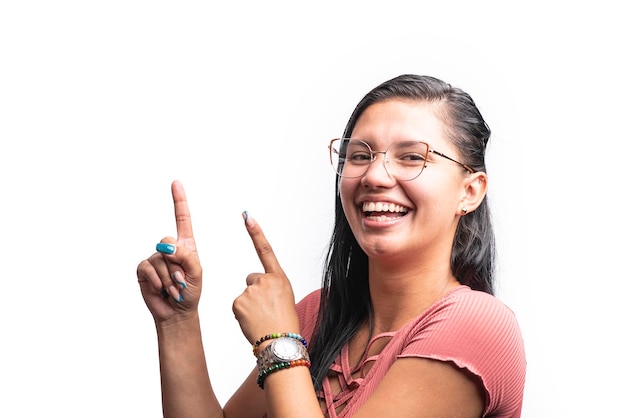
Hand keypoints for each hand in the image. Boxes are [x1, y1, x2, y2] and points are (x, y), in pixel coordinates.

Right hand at [137, 180, 202, 323]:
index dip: (179, 201)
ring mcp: (155, 258)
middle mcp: (170, 248)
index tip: (176, 183)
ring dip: (169, 278)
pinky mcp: (144, 269)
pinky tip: (161, 289)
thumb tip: (167, 246)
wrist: (177, 312)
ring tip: (174, 289)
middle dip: (177, 264)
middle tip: (182, 282)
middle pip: (168, 241)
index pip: (182, 218)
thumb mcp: (196, 272)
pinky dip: (157, 281)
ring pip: (159, 259)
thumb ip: (186, 255)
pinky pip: (148, 268)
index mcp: (186, 245)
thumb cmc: (190, 291)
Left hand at [232, 213, 299, 344]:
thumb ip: (271, 285)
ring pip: (245, 295)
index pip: (266, 250)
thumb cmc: (285, 323)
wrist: (281, 343)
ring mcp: (250, 291)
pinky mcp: (238, 302)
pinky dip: (242, 314)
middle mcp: (264, 280)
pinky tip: (252, 321)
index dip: (256, 232)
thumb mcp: (285, 298)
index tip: (247, 216)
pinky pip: (237, 305)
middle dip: (255, 292)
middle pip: (252, 279)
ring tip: (261, 318)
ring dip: (249, 306)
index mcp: (279, 278)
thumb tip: (255, 282)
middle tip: (267, 309)